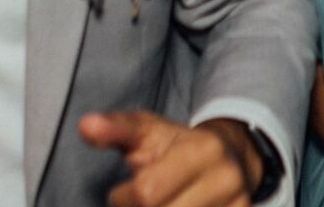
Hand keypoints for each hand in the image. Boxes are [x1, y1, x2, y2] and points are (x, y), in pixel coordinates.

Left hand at [81, 110, 262, 206]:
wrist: (227, 158)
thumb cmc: (177, 146)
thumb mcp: (146, 131)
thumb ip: (115, 130)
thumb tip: (85, 125)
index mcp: (203, 150)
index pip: (146, 193)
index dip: (123, 198)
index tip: (123, 192)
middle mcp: (226, 179)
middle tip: (143, 201)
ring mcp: (237, 204)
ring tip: (161, 203)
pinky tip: (176, 206)